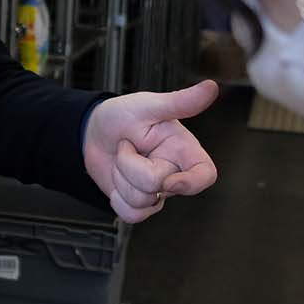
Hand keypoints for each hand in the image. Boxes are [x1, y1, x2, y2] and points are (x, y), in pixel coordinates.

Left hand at [83, 80, 219, 223]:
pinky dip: (117, 199)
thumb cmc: (122, 115)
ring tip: (121, 158)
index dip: (192, 184)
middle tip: (125, 145)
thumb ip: (179, 102)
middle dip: (130, 165)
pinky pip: (132, 215)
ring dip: (120, 178)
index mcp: (183, 149)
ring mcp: (157, 190)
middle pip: (158, 187)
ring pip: (142, 203)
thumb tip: (212, 87)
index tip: (168, 179)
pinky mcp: (138, 203)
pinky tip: (116, 179)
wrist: (92, 131)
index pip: (205, 175)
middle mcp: (174, 172)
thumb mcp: (147, 105)